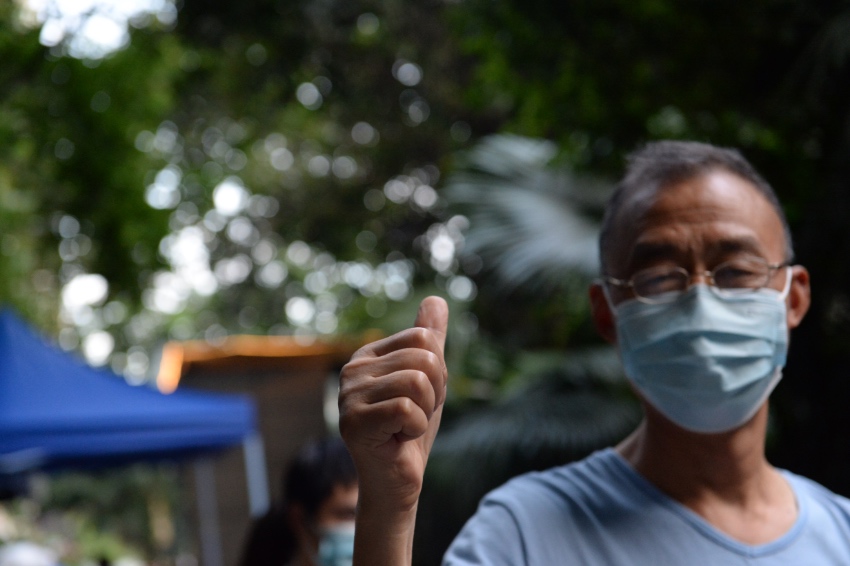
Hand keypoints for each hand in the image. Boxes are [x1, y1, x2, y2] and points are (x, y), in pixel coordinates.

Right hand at [339, 296, 448, 512]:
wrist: (397, 480)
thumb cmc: (410, 430)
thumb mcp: (428, 380)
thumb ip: (429, 341)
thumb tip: (436, 299)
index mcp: (370, 354)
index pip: (425, 338)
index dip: (439, 372)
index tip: (421, 397)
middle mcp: (354, 368)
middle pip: (425, 358)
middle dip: (434, 394)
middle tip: (413, 415)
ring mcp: (348, 394)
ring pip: (417, 383)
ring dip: (423, 413)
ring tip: (403, 427)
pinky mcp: (352, 422)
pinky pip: (406, 409)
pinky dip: (414, 429)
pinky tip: (396, 439)